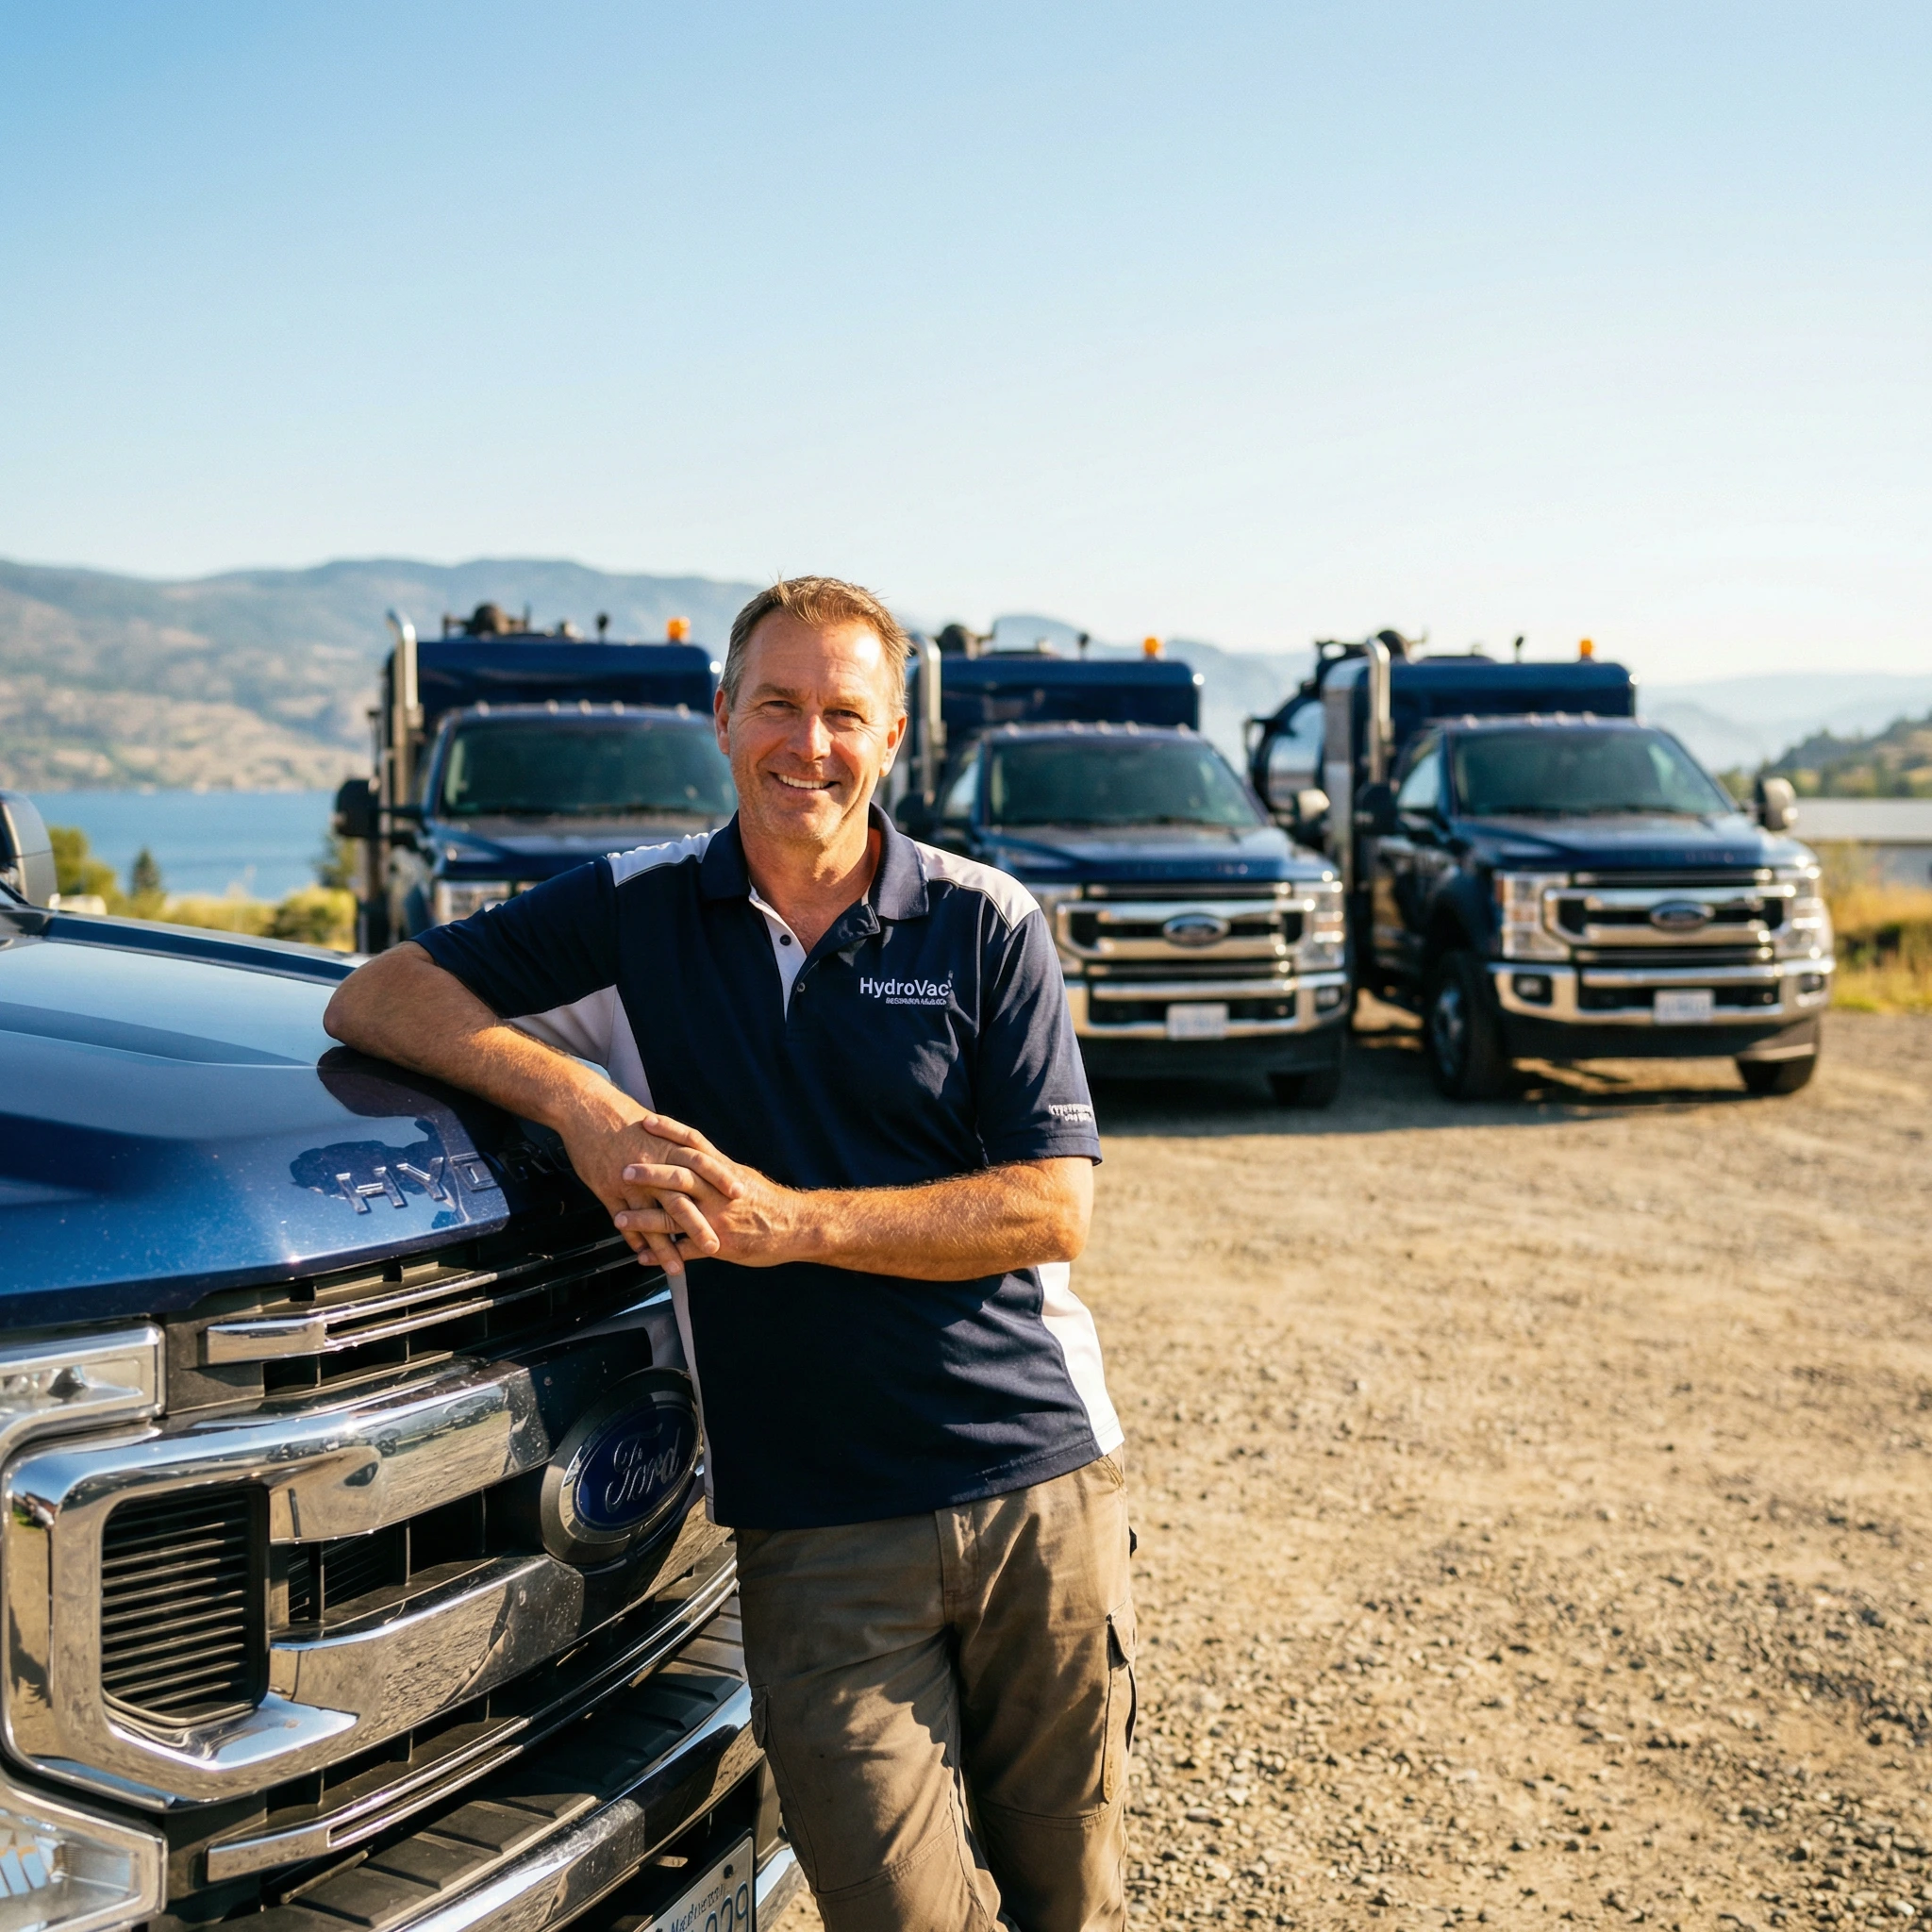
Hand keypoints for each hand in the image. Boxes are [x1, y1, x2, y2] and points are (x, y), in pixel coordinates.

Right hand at [554, 1097, 742, 1275]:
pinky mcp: (607, 1189)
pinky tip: (644, 1256)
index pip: (702, 1165)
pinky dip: (634, 1238)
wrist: (587, 1108)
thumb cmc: (623, 1117)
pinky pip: (623, 1219)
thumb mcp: (656, 1128)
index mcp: (668, 1147)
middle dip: (698, 1226)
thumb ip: (676, 1148)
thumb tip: (697, 1162)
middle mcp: (652, 1166)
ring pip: (651, 1219)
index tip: (740, 1197)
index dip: (720, 1179)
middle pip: (680, 1200)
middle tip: (715, 1246)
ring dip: (665, 1247)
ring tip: (677, 1269)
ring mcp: (629, 1181)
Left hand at [613, 1146, 811, 1268]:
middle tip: (623, 1170)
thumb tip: (696, 1154)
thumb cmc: (769, 1201)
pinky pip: (685, 1250)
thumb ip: (717, 1168)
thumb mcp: (744, 1176)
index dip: (670, 1131)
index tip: (645, 1120)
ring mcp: (717, 1218)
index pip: (694, 1144)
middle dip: (650, 1174)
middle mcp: (718, 1192)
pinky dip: (662, 1254)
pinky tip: (642, 1257)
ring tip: (618, 1218)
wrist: (796, 1227)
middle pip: (679, 1176)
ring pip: (675, 1215)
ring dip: (645, 1217)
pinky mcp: (719, 1245)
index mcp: (724, 1171)